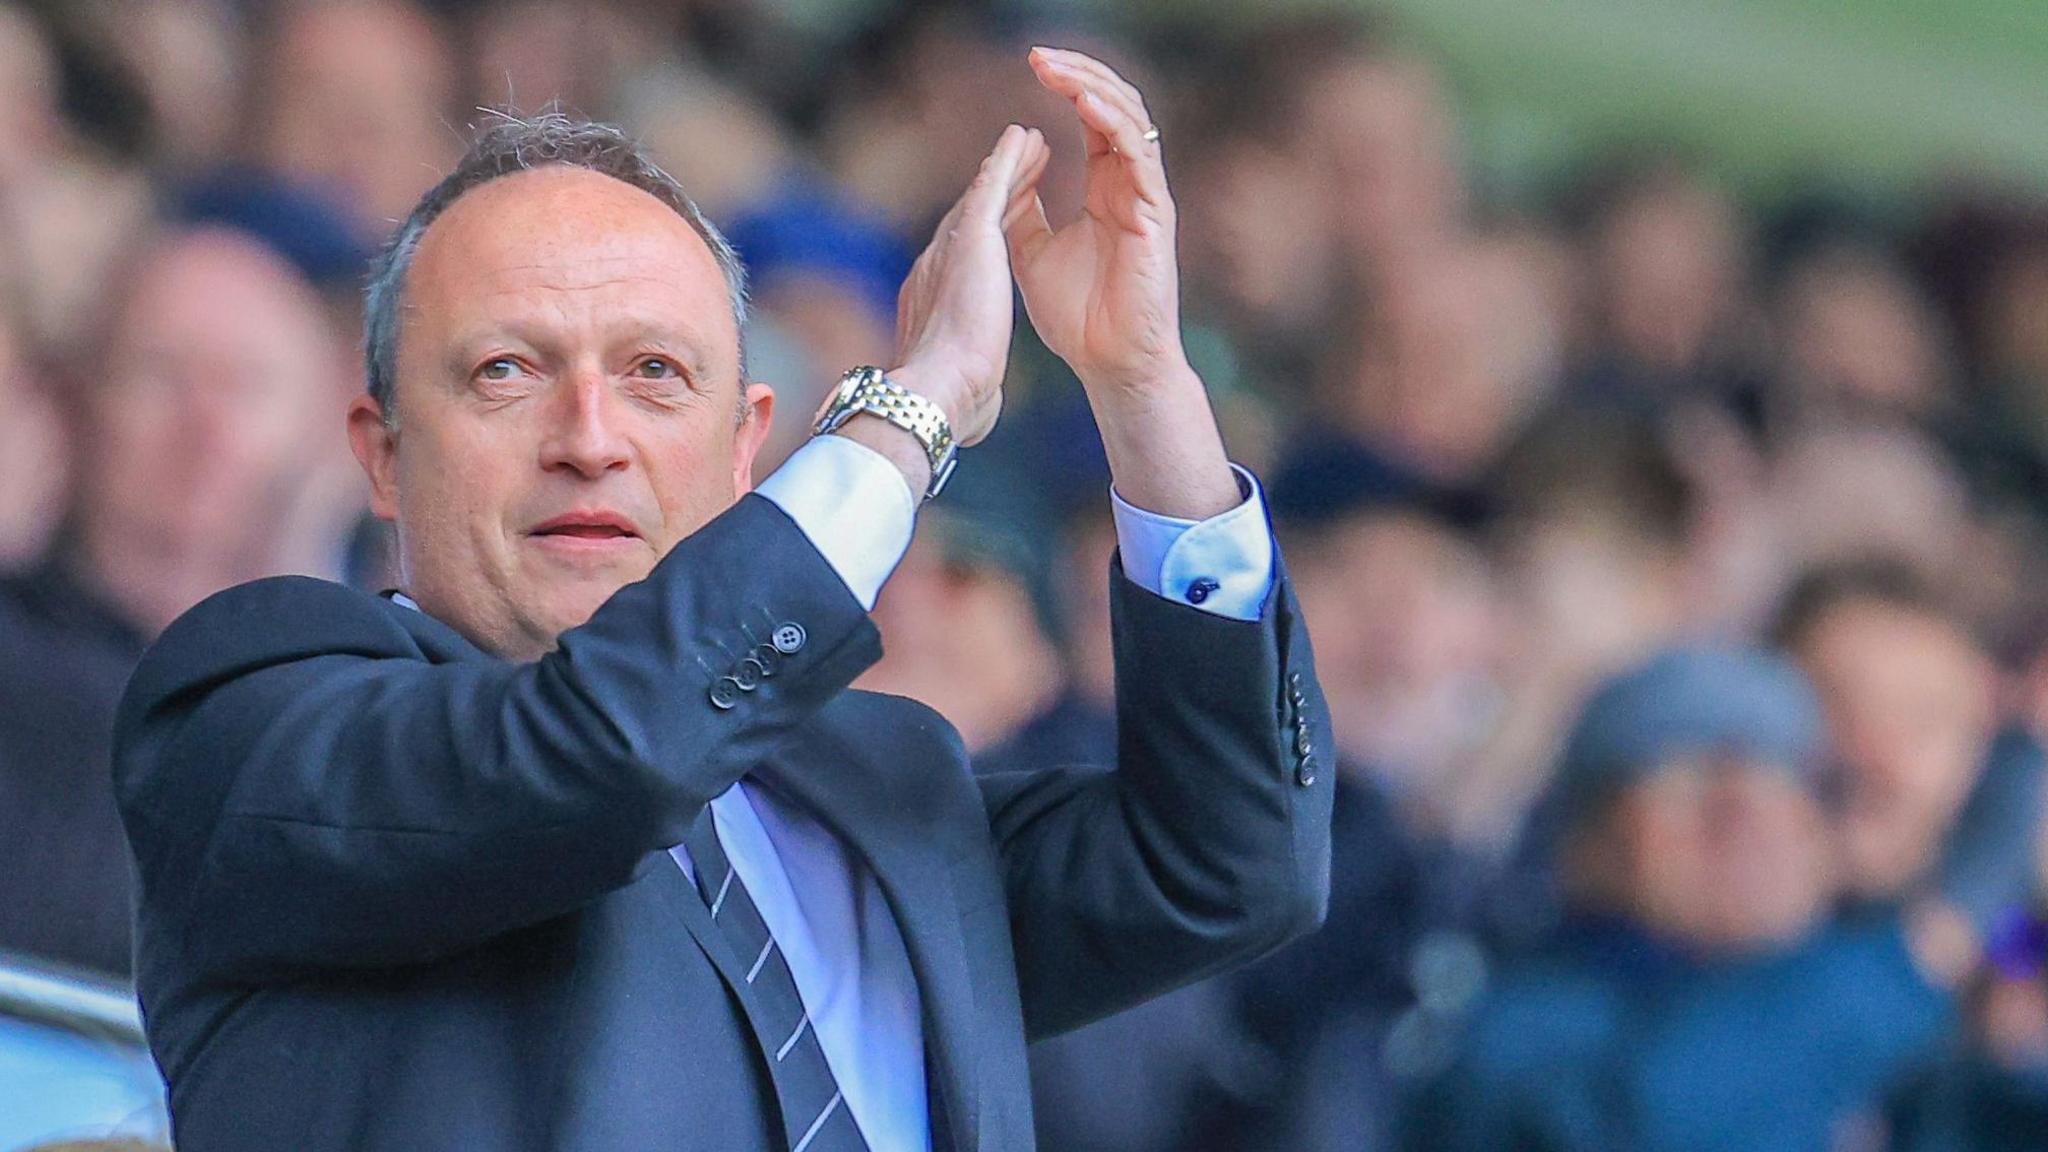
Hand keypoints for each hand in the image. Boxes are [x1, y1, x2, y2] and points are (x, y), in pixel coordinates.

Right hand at [885, 123, 1051, 448]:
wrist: (937, 391)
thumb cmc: (952, 402)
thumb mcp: (965, 382)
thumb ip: (971, 376)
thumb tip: (979, 405)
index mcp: (935, 300)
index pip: (964, 258)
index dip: (985, 235)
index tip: (1001, 221)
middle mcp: (936, 265)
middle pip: (973, 218)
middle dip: (997, 191)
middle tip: (1019, 165)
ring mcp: (951, 248)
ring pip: (983, 195)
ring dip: (1007, 167)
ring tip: (1031, 143)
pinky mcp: (970, 239)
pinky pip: (993, 188)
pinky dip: (1009, 161)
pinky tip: (1026, 139)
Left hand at [1004, 47, 1237, 519]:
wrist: (1107, 364)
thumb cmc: (1076, 316)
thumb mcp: (1031, 250)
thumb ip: (1021, 208)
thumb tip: (1005, 171)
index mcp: (1106, 186)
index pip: (1094, 116)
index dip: (1068, 85)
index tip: (1032, 63)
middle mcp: (1131, 184)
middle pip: (1115, 106)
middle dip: (1079, 74)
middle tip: (1039, 55)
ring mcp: (1147, 197)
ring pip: (1131, 120)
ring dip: (1093, 88)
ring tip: (1057, 71)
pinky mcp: (1156, 215)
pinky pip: (1139, 156)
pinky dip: (1113, 125)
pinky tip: (1085, 106)